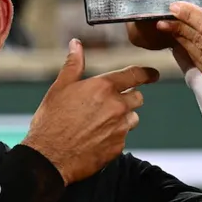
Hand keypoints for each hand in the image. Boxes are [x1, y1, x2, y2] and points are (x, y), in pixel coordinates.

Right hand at [22, 39, 158, 184]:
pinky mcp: (118, 147)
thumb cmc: (51, 121)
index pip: (136, 75)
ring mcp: (119, 128)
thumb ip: (73, 64)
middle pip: (137, 98)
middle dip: (128, 98)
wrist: (48, 157)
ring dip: (123, 118)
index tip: (153, 75)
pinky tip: (97, 138)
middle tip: (110, 104)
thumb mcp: (60, 87)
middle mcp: (116, 106)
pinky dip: (115, 136)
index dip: (147, 74)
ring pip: (133, 118)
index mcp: (104, 87)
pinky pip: (124, 137)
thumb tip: (76, 44)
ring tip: (100, 123)